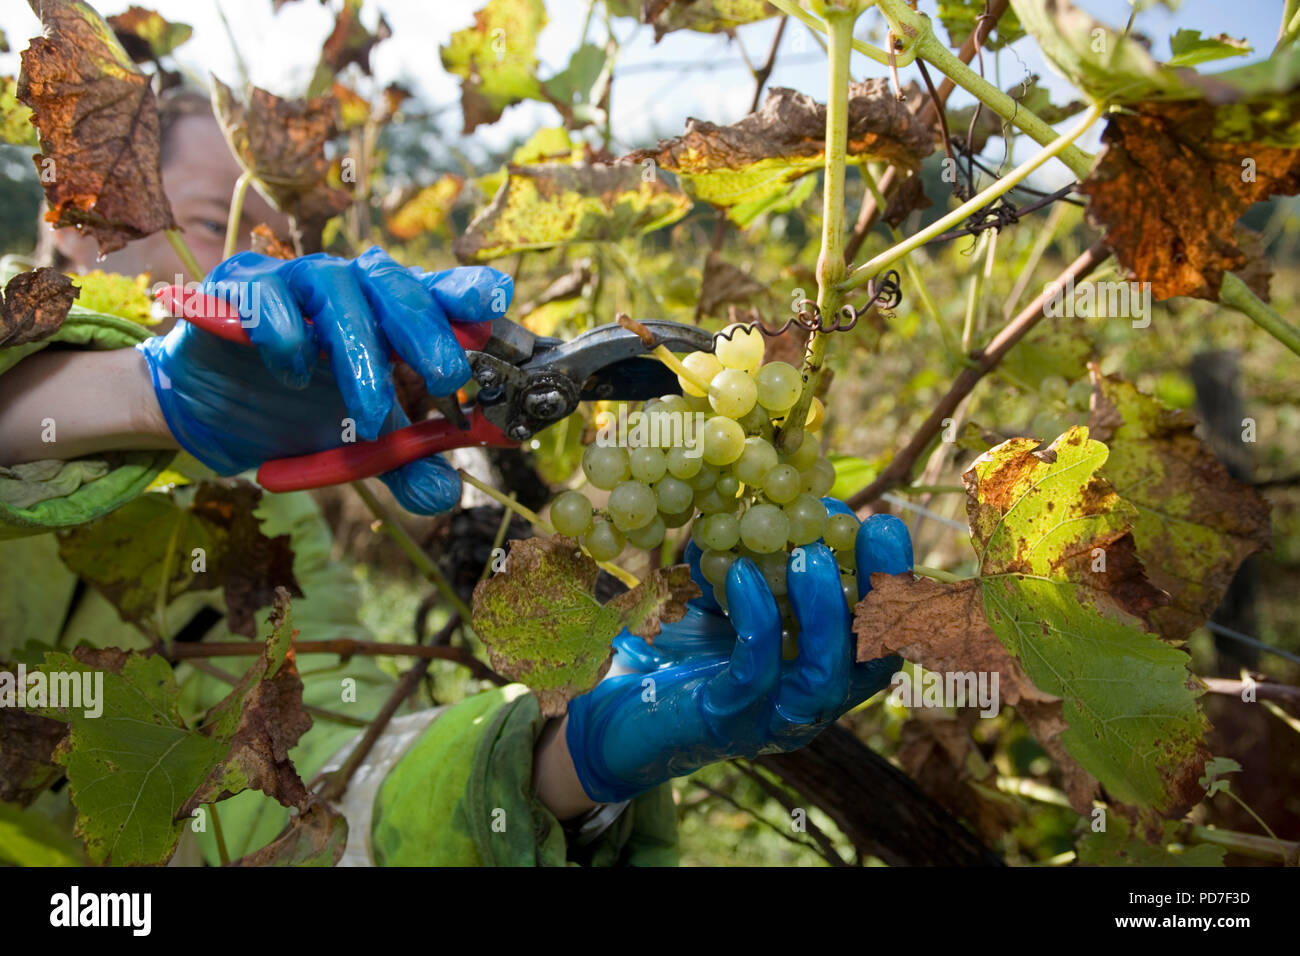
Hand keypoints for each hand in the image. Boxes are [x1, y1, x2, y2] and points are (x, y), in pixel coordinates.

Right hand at [136, 247, 511, 513]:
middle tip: (446, 379)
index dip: (468, 291)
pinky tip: (291, 374)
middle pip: (398, 287)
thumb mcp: (360, 444)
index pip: (439, 291)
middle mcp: (353, 287)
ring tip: (370, 411)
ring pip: (338, 291)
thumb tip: (444, 494)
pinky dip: (286, 335)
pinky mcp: (243, 288)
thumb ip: (403, 463)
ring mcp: (297, 281)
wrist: (212, 411)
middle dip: (428, 332)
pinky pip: (268, 299)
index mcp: (392, 314)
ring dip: (360, 353)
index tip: (497, 302)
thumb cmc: (301, 410)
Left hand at [565, 507, 912, 802]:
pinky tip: (742, 574)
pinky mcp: (729, 720)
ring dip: (826, 610)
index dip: (891, 581)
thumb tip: (756, 497)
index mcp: (823, 668)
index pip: (880, 631)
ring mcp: (774, 717)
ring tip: (811, 555)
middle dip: (881, 591)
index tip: (884, 523)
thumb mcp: (722, 597)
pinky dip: (757, 618)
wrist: (619, 713)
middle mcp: (813, 700)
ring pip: (824, 672)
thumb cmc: (681, 653)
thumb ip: (748, 556)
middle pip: (873, 655)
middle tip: (872, 531)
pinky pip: (755, 670)